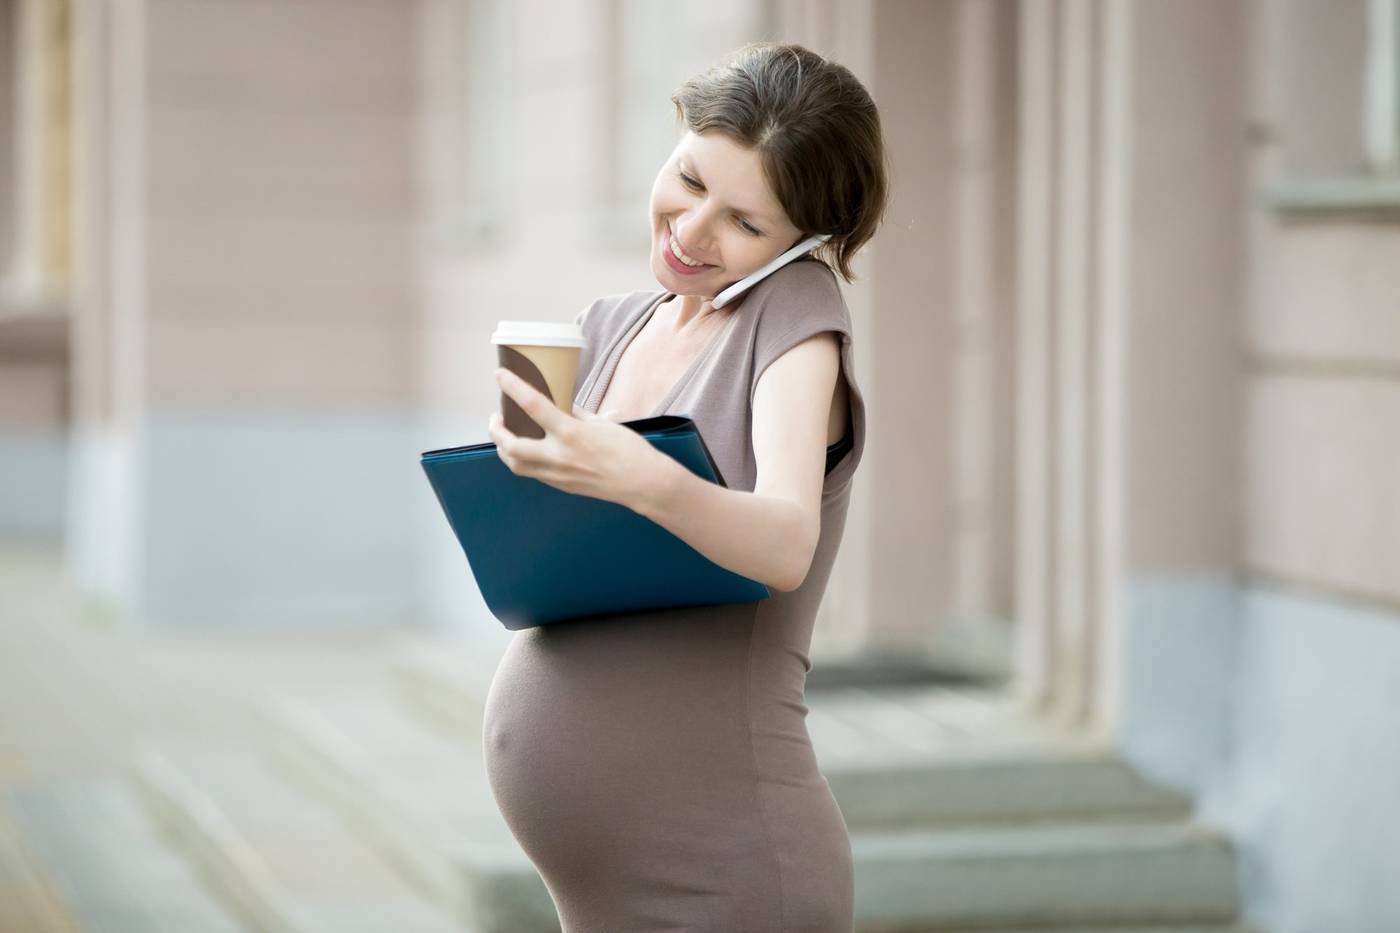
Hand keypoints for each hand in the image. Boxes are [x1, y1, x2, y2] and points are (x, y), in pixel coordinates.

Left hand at [489, 368, 664, 507]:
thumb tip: (561, 406)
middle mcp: (559, 456)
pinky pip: (532, 473)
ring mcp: (558, 474)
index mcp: (571, 433)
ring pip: (516, 465)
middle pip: (511, 446)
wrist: (642, 483)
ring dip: (503, 449)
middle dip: (496, 431)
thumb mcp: (602, 424)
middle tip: (496, 417)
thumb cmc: (629, 451)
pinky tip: (525, 451)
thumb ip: (576, 415)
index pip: (533, 406)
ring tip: (504, 436)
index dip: (513, 388)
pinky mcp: (561, 486)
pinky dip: (522, 460)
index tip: (500, 375)